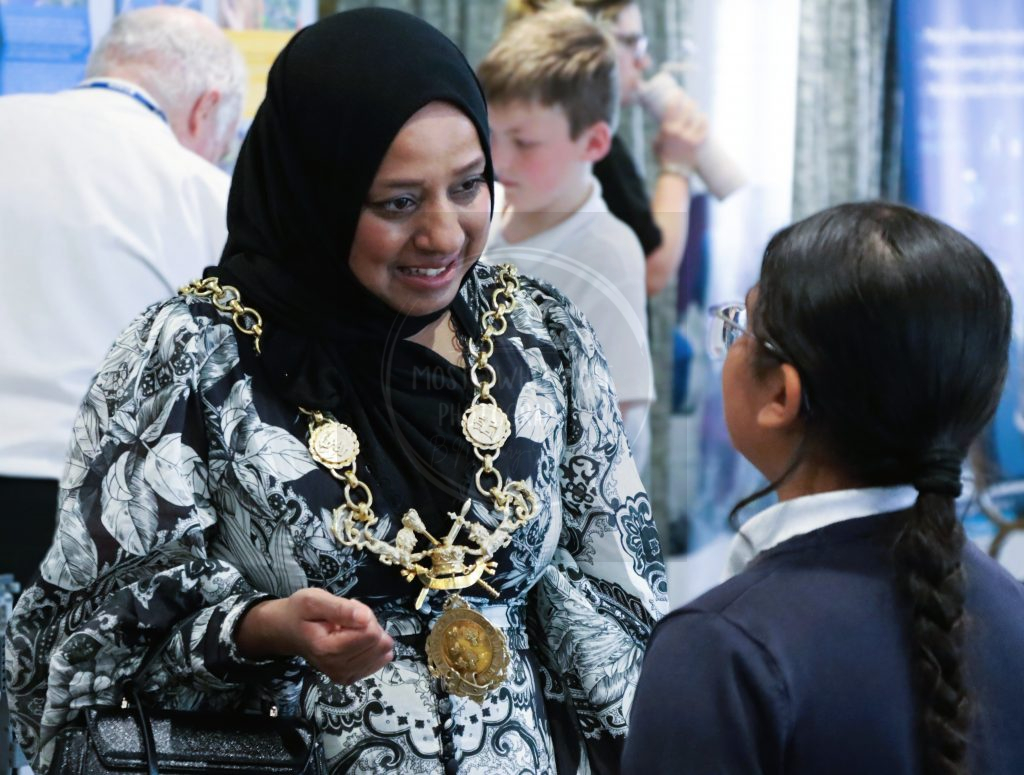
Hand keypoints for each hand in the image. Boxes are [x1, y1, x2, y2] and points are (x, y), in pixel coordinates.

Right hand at [237, 588, 393, 684]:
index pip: (371, 634)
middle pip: (379, 644)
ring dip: (370, 635)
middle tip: (348, 618)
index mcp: (327, 649)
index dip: (365, 615)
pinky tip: (355, 639)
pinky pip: (377, 662)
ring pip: (381, 653)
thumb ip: (340, 608)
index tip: (348, 609)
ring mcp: (343, 675)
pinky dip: (370, 647)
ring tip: (348, 628)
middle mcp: (336, 667)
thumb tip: (366, 618)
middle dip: (370, 625)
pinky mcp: (348, 677)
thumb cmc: (299, 612)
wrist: (285, 631)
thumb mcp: (314, 600)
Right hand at [655, 92, 707, 169]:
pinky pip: (704, 127)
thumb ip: (660, 132)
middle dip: (689, 102)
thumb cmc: (663, 158)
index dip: (676, 97)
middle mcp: (678, 131)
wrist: (674, 172)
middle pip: (687, 109)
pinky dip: (704, 121)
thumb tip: (662, 122)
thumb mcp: (656, 143)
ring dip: (697, 111)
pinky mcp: (698, 143)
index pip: (672, 107)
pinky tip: (704, 118)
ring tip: (697, 110)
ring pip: (697, 117)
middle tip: (690, 102)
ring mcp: (689, 137)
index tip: (678, 93)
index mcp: (667, 130)